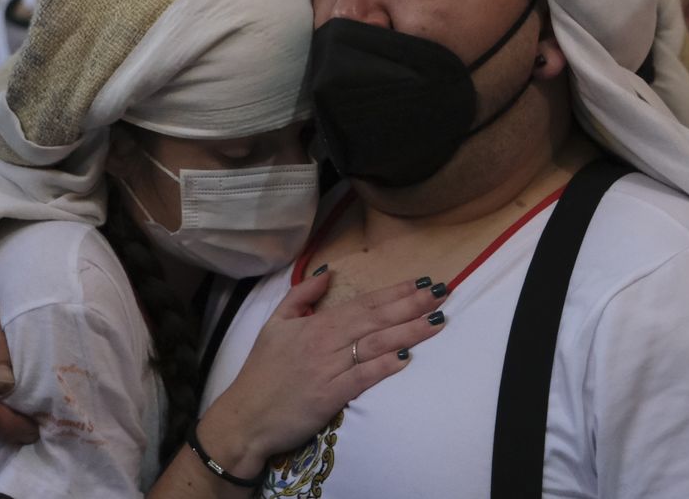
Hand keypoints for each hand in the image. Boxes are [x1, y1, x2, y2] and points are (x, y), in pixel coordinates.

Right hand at [197, 271, 447, 476]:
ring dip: (408, 332)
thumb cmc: (262, 372)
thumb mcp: (275, 323)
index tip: (422, 282)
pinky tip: (406, 358)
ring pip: (374, 344)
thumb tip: (329, 272)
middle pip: (375, 319)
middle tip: (442, 294)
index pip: (363, 302)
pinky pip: (361, 377)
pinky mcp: (329, 395)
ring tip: (436, 321)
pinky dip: (383, 366)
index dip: (395, 292)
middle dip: (411, 305)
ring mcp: (328, 368)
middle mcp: (325, 341)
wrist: (246, 416)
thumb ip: (302, 295)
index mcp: (316, 324)